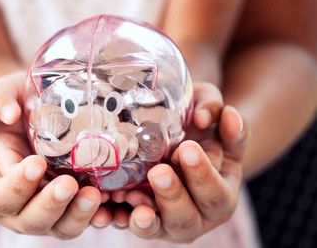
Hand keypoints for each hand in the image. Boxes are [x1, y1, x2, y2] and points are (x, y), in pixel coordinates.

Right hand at [0, 71, 102, 238]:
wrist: (26, 123)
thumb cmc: (5, 115)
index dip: (15, 186)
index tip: (36, 163)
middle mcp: (13, 208)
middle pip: (29, 220)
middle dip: (50, 205)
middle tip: (69, 184)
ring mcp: (42, 212)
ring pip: (59, 227)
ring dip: (77, 215)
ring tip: (93, 195)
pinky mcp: (67, 210)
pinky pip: (81, 220)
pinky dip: (95, 216)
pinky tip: (109, 205)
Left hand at [112, 82, 247, 241]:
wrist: (180, 140)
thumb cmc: (201, 127)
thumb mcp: (211, 112)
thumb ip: (213, 109)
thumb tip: (204, 117)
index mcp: (222, 193)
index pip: (216, 192)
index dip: (203, 174)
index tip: (187, 149)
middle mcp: (199, 215)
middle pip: (187, 217)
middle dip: (172, 194)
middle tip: (158, 171)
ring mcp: (169, 222)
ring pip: (158, 227)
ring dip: (145, 213)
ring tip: (130, 193)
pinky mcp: (145, 221)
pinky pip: (133, 225)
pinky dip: (123, 217)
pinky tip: (114, 203)